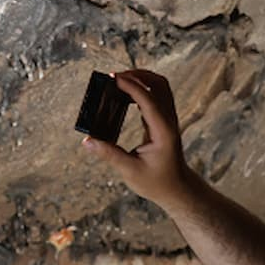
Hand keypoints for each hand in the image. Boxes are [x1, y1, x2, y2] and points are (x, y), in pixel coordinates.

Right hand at [81, 69, 196, 207]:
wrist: (177, 189)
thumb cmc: (156, 182)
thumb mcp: (130, 171)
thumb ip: (109, 154)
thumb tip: (87, 141)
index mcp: (163, 131)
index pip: (148, 100)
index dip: (131, 86)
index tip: (113, 78)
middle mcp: (169, 121)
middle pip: (159, 84)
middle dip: (137, 75)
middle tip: (114, 76)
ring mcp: (169, 119)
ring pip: (160, 87)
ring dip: (141, 78)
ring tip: (118, 81)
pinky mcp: (164, 121)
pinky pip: (156, 96)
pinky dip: (142, 88)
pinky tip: (124, 94)